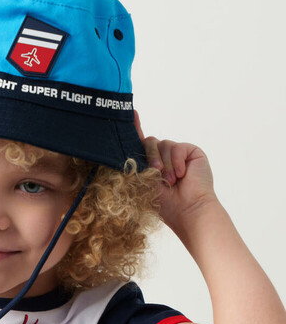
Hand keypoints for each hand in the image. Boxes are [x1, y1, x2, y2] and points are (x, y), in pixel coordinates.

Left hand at [134, 110, 216, 229]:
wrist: (186, 209)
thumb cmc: (164, 203)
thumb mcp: (143, 179)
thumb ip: (136, 159)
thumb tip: (132, 141)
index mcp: (151, 164)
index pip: (141, 144)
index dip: (135, 129)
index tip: (132, 114)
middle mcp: (164, 157)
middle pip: (149, 142)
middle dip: (151, 157)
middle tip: (156, 173)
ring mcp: (178, 154)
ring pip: (162, 143)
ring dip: (165, 163)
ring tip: (172, 180)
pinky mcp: (191, 151)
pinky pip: (177, 146)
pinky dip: (177, 161)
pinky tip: (182, 174)